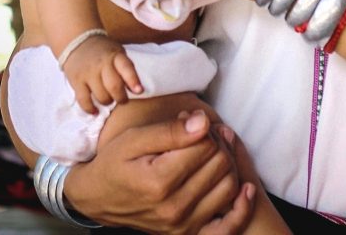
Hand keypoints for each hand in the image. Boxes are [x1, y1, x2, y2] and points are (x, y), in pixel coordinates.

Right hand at [62, 34, 140, 113]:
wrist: (78, 42)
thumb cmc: (104, 52)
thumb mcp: (118, 54)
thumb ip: (127, 70)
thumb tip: (138, 91)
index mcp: (115, 55)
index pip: (126, 68)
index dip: (133, 81)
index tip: (139, 91)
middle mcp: (101, 63)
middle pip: (114, 86)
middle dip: (121, 98)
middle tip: (122, 99)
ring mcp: (88, 73)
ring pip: (101, 96)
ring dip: (107, 102)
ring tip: (108, 99)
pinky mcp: (76, 81)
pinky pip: (84, 100)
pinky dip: (90, 109)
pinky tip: (95, 111)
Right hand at [65, 109, 255, 233]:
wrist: (99, 197)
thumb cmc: (115, 164)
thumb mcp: (134, 139)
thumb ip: (169, 131)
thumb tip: (202, 122)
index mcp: (159, 181)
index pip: (204, 146)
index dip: (203, 127)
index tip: (191, 121)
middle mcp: (174, 207)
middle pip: (220, 164)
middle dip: (216, 142)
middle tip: (203, 133)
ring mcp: (183, 224)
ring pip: (228, 187)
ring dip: (229, 164)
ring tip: (215, 151)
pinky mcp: (188, 233)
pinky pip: (228, 226)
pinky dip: (242, 208)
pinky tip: (245, 188)